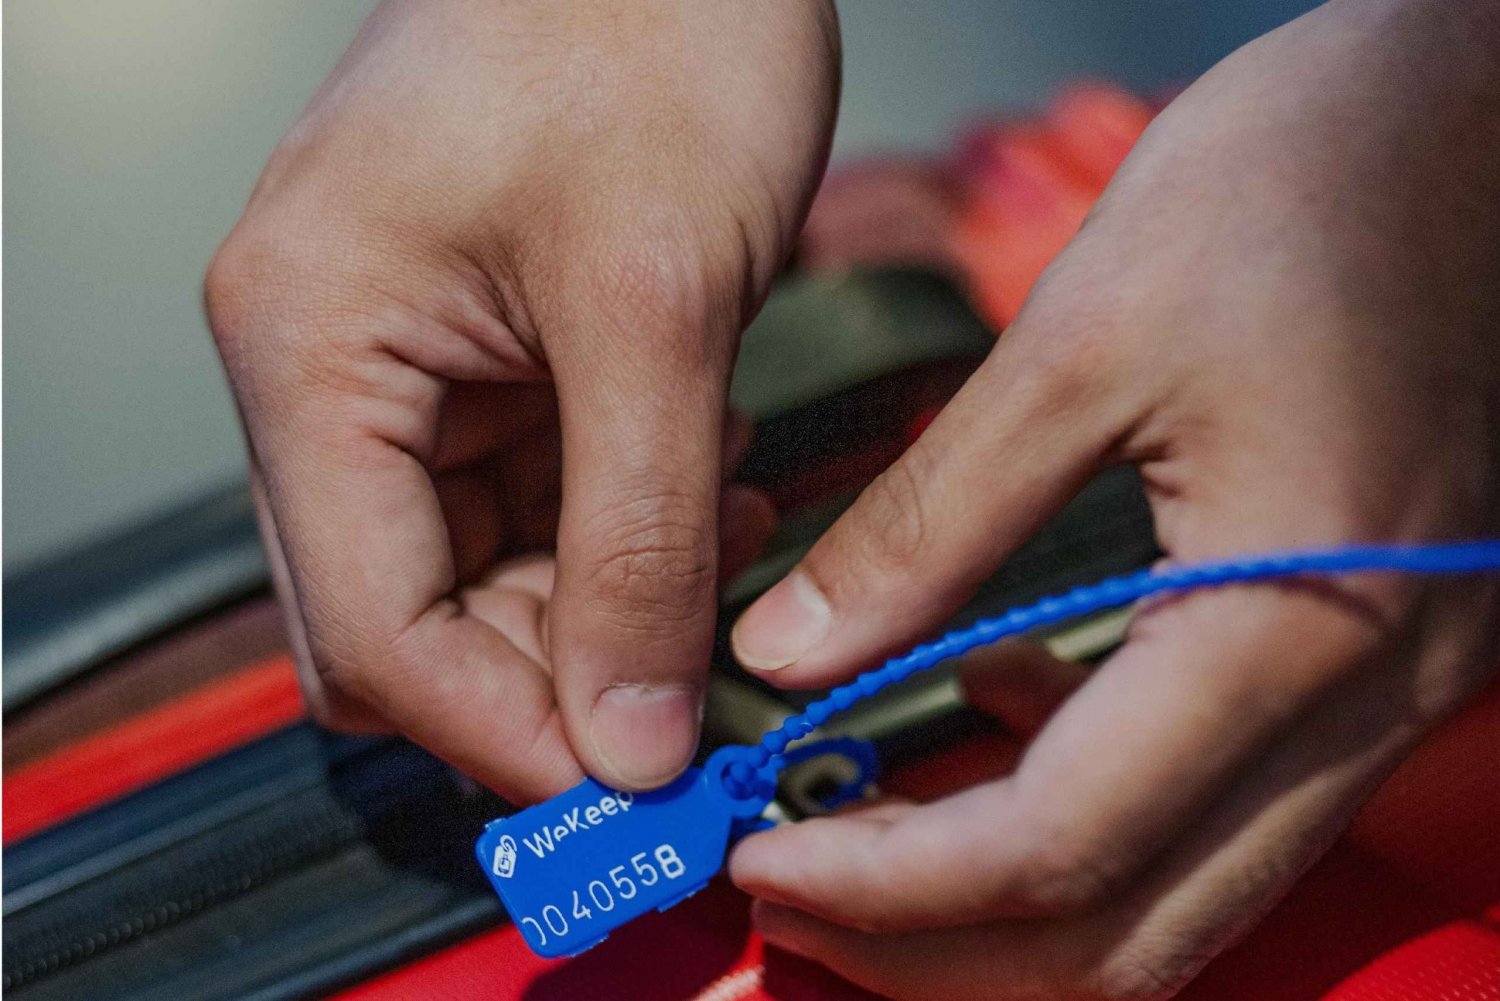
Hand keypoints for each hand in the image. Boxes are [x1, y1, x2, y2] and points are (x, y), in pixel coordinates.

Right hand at [205, 0, 838, 799]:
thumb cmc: (647, 30)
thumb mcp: (655, 307)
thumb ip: (639, 540)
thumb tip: (626, 733)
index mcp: (311, 350)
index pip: (374, 631)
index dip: (505, 733)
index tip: (631, 794)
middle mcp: (329, 369)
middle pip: (413, 619)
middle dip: (554, 675)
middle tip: (690, 709)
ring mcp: (403, 363)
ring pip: (482, 573)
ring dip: (603, 600)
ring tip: (721, 546)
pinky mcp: (484, 352)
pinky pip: (533, 500)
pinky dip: (621, 530)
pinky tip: (707, 487)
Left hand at [729, 2, 1499, 995]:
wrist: (1473, 121)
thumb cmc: (1304, 188)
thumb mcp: (1084, 340)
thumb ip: (929, 524)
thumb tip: (786, 654)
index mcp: (1293, 626)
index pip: (1064, 846)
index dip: (889, 881)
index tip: (755, 858)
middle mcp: (1362, 702)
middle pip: (1130, 931)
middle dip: (937, 945)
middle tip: (786, 889)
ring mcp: (1379, 695)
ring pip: (1176, 898)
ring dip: (1003, 908)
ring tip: (852, 840)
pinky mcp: (1359, 657)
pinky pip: (1212, 808)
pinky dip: (1078, 817)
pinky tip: (976, 724)